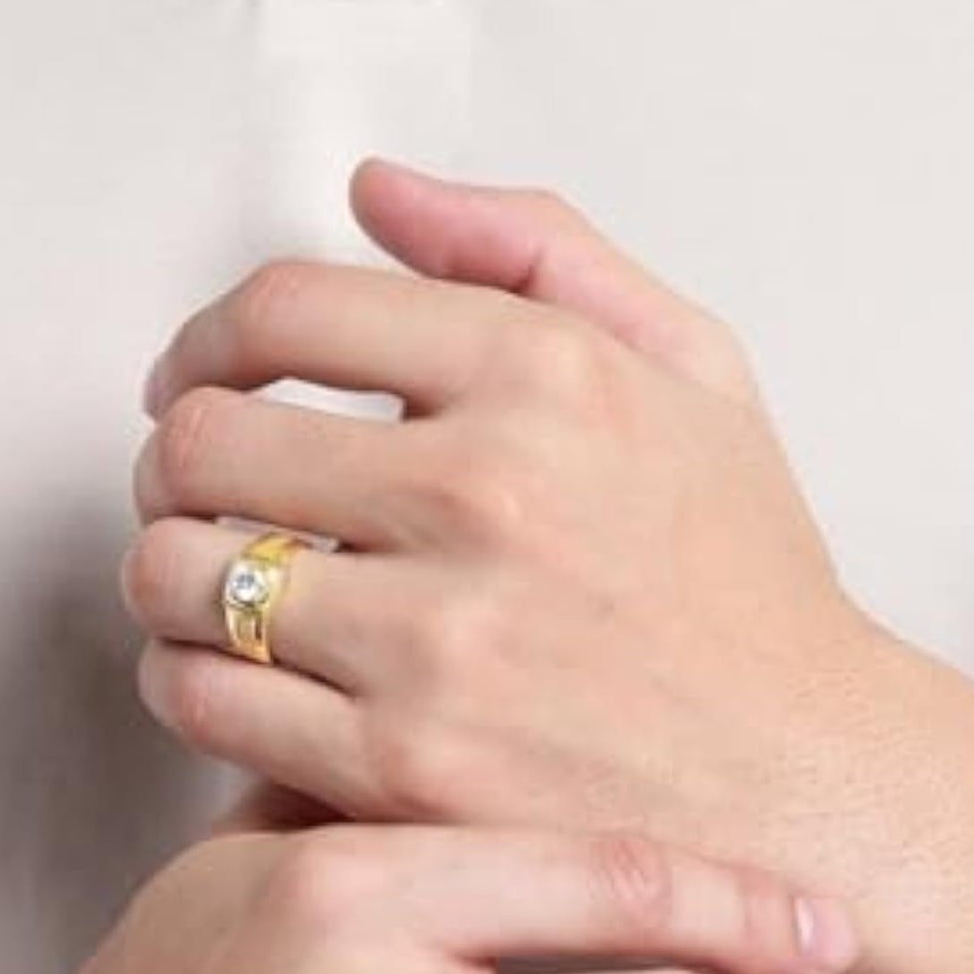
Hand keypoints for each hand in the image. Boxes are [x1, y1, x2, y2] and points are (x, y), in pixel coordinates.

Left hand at [125, 160, 897, 891]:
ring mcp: (436, 639)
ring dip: (165, 564)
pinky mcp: (400, 767)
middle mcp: (482, 492)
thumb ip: (534, 249)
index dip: (205, 338)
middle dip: (174, 454)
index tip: (199, 373)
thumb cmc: (744, 576)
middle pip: (205, 436)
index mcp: (544, 374)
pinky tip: (230, 665)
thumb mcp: (693, 365)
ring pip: (178, 569)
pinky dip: (182, 672)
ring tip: (207, 576)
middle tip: (194, 483)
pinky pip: (202, 695)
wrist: (808, 785)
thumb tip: (375, 188)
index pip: (283, 307)